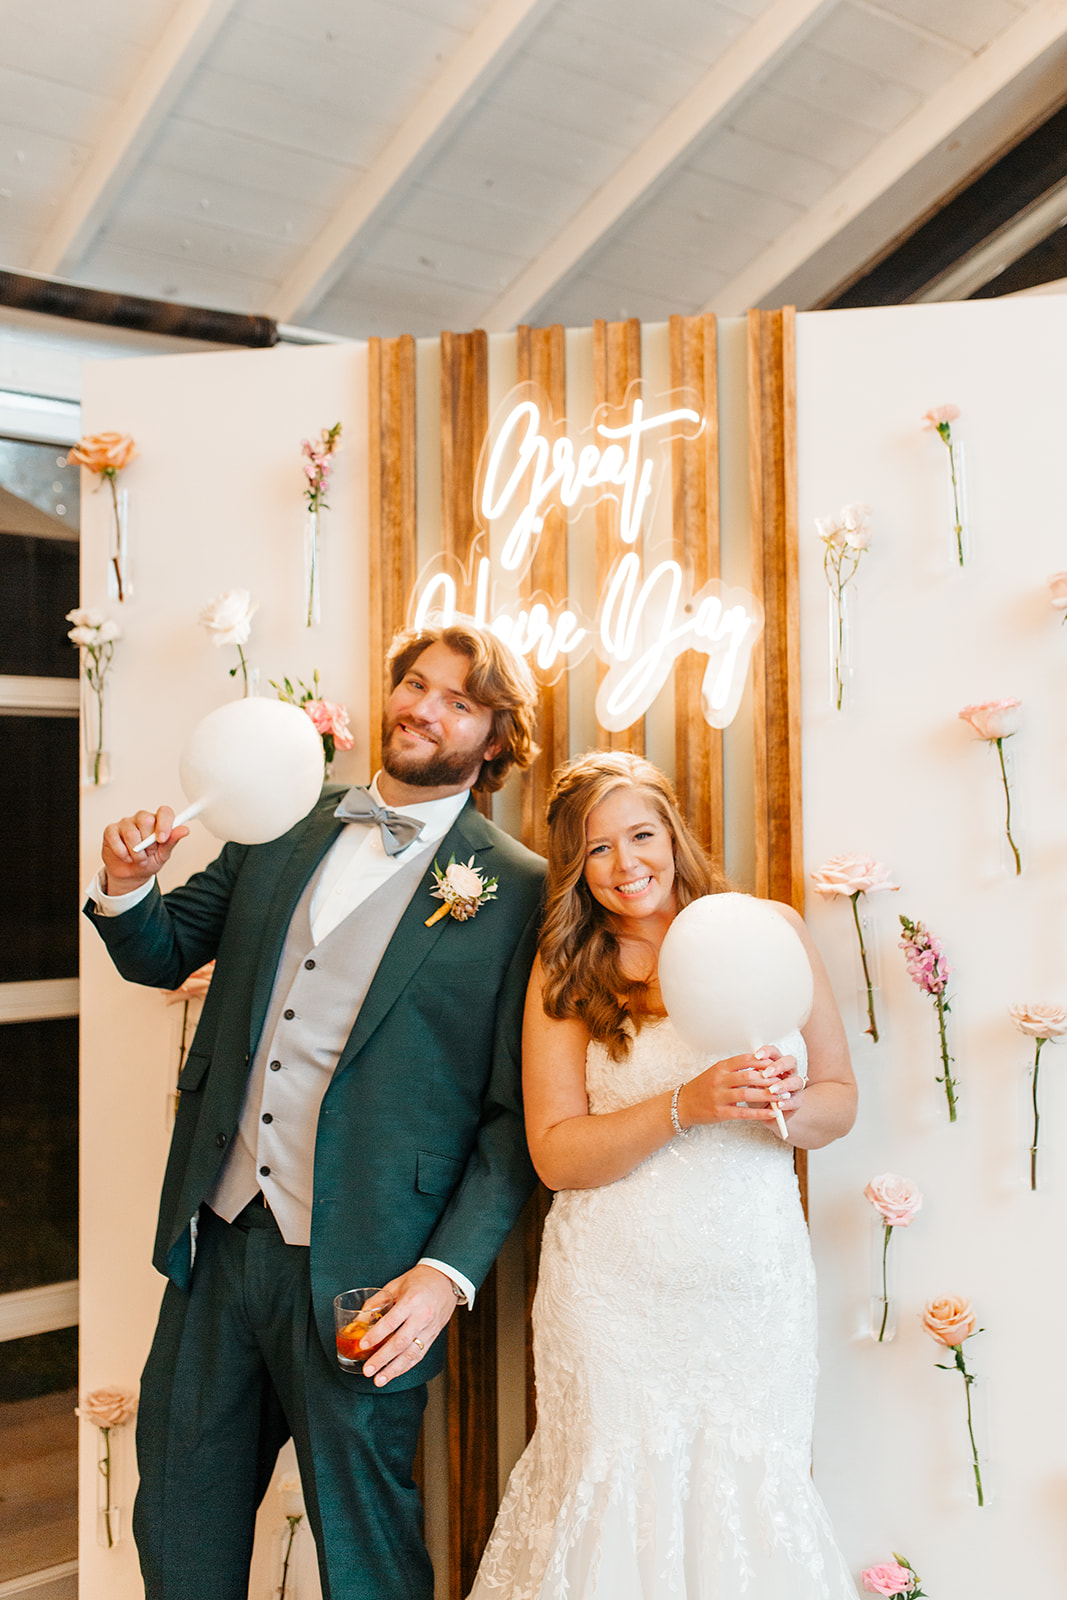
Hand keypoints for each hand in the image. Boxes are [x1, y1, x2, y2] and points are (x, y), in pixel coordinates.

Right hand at [102, 807, 188, 894]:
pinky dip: (122, 852)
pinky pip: (115, 839)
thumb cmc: (148, 861)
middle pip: (146, 820)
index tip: (162, 839)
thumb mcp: (163, 855)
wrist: (130, 874)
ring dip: (136, 852)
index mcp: (158, 822)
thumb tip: (184, 830)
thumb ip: (172, 841)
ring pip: (131, 833)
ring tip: (138, 859)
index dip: (164, 824)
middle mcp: (142, 819)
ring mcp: (125, 823)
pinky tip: (126, 856)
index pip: (164, 812)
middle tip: (149, 853)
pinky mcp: (111, 830)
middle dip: (148, 843)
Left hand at [359, 1264, 458, 1386]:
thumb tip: (359, 1319)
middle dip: (382, 1359)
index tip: (363, 1345)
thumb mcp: (396, 1284)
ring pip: (411, 1354)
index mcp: (412, 1300)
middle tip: (367, 1370)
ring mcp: (429, 1328)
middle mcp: (422, 1316)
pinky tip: (394, 1373)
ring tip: (379, 1380)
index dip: (376, 1335)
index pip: (391, 1322)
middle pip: (400, 1342)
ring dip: (394, 1369)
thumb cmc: (419, 1280)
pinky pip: (419, 1355)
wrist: (447, 1279)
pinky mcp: (433, 1336)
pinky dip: (406, 1366)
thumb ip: (377, 1301)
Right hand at [676, 1047, 803, 1127]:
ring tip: (783, 1096)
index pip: (744, 1060)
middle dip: (769, 1079)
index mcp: (720, 1068)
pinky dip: (760, 1113)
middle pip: (749, 1076)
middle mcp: (720, 1080)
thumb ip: (734, 1069)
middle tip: (783, 1081)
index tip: (776, 1064)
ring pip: (748, 1094)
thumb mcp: (716, 1072)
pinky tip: (772, 1113)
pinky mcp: (721, 1113)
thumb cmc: (703, 1088)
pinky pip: (744, 1112)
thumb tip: (758, 1065)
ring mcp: (719, 1097)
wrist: (683, 1105)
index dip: (762, 1062)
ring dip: (768, 1095)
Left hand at [754, 1049, 806, 1121]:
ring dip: (784, 1085)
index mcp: (776, 1064)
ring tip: (772, 1090)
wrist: (766, 1113)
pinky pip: (796, 1100)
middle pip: (791, 1061)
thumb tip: (746, 1068)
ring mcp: (795, 1087)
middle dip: (779, 1066)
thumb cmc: (759, 1093)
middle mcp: (788, 1072)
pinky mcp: (798, 1101)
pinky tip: (778, 1104)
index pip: (775, 1052)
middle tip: (766, 1074)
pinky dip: (787, 1102)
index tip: (757, 1055)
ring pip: (797, 1081)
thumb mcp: (753, 1083)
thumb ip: (752, 1075)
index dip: (767, 1051)